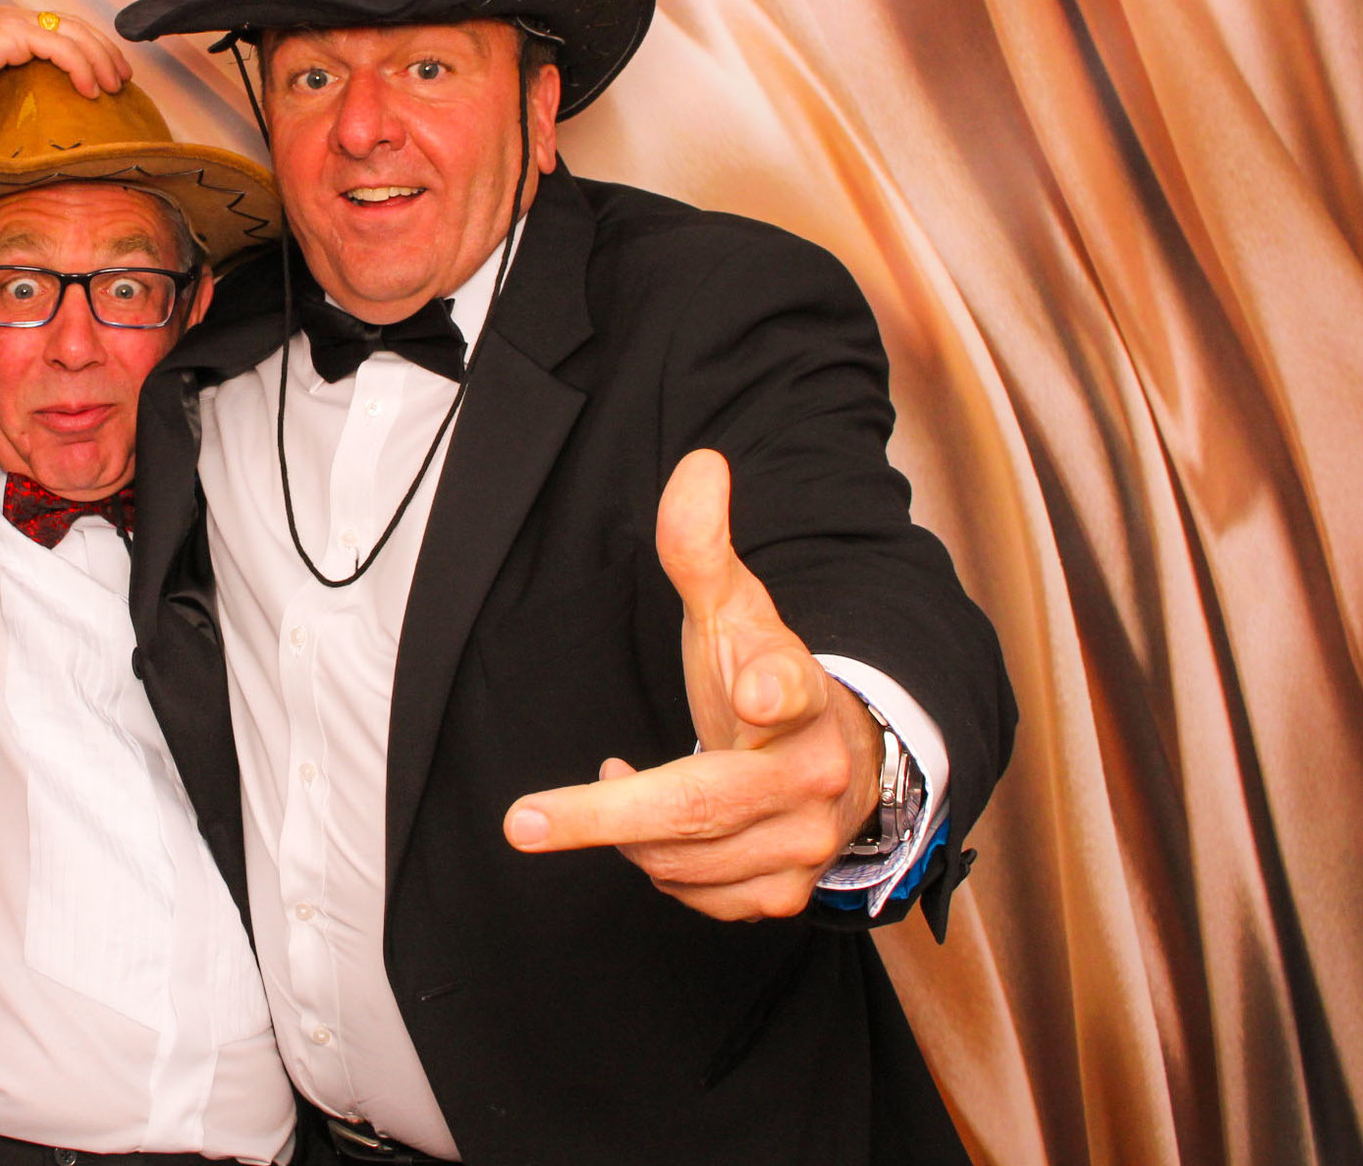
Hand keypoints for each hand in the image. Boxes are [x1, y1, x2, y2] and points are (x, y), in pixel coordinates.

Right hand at [0, 8, 130, 135]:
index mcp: (10, 30)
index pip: (61, 32)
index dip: (88, 50)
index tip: (105, 76)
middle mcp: (17, 20)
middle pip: (77, 28)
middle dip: (105, 51)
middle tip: (123, 78)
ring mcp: (17, 23)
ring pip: (76, 34)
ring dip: (101, 59)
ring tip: (115, 85)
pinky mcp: (13, 33)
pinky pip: (61, 48)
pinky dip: (81, 66)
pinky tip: (91, 89)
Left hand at [501, 449, 883, 919]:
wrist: (839, 759)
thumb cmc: (766, 676)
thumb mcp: (734, 609)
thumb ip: (701, 547)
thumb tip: (699, 466)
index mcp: (802, 695)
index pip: (791, 687)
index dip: (774, 690)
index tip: (755, 694)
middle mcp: (812, 777)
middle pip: (701, 806)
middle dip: (605, 817)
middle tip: (523, 821)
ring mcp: (802, 845)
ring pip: (682, 859)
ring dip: (627, 833)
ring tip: (615, 787)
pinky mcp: (783, 894)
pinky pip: (694, 896)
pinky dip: (656, 867)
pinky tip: (649, 832)